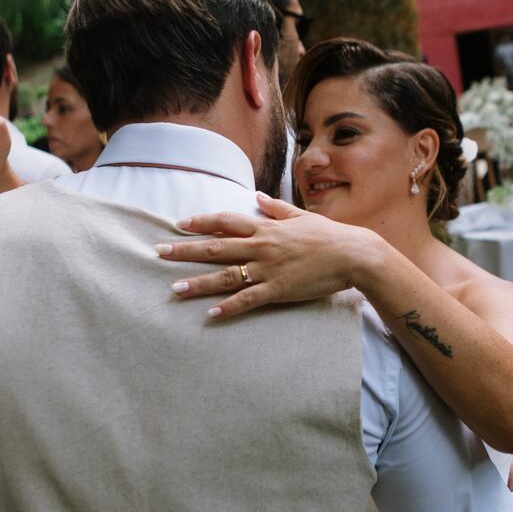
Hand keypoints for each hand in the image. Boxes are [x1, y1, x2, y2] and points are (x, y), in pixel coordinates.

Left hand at [155, 193, 373, 317]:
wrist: (352, 255)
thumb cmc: (328, 235)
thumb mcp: (300, 216)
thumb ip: (275, 209)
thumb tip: (257, 197)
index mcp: (266, 227)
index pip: (226, 221)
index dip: (201, 222)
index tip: (179, 224)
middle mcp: (262, 246)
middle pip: (216, 247)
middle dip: (186, 250)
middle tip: (159, 253)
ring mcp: (269, 269)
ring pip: (227, 276)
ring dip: (199, 282)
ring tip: (175, 288)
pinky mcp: (278, 289)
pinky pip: (249, 299)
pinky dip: (229, 307)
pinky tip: (211, 314)